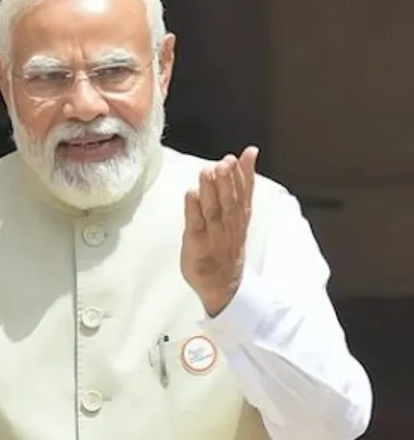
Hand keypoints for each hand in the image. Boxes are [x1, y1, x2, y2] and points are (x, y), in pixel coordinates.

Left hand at [181, 147, 258, 316]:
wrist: (224, 285)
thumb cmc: (226, 246)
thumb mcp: (238, 220)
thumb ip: (239, 192)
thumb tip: (242, 163)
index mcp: (241, 219)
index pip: (246, 193)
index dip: (247, 173)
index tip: (248, 153)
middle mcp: (229, 226)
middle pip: (231, 201)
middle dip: (229, 180)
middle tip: (226, 160)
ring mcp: (214, 235)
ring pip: (215, 211)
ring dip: (211, 190)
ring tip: (208, 170)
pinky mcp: (197, 244)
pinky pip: (196, 225)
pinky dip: (193, 209)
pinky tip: (191, 193)